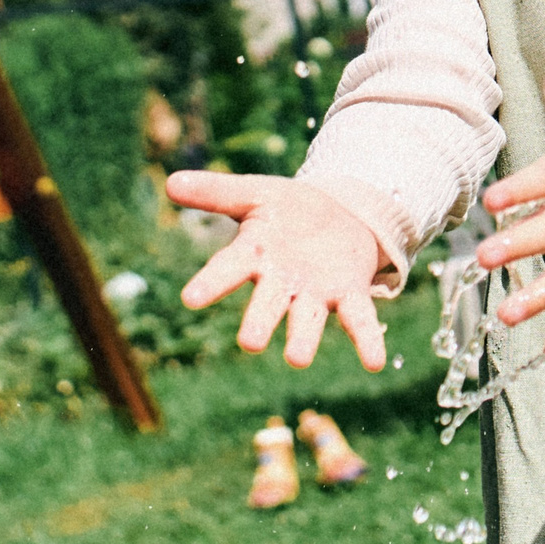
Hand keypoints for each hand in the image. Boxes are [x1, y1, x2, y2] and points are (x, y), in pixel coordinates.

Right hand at [171, 171, 388, 370]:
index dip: (211, 283)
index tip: (190, 298)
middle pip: (268, 304)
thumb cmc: (288, 209)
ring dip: (304, 339)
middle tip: (251, 343)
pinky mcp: (349, 295)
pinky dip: (368, 341)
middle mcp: (281, 282)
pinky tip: (375, 362)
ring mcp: (315, 293)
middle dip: (260, 322)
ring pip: (308, 320)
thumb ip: (216, 191)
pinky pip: (359, 321)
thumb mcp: (256, 193)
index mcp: (255, 255)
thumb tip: (169, 181)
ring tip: (298, 359)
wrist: (339, 214)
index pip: (228, 269)